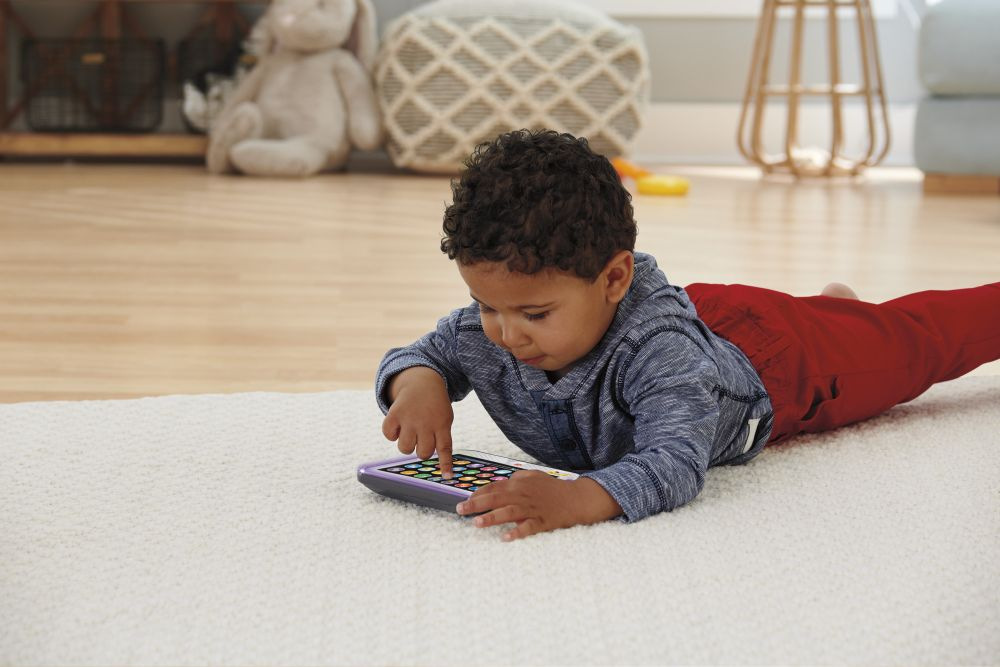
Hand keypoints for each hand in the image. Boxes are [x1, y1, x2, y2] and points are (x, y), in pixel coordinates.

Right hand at [382, 367, 454, 477]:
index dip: (445, 464)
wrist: (423, 383)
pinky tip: (398, 426)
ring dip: (407, 445)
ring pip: (405, 448)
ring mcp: (409, 418)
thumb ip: (442, 438)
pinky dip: (392, 434)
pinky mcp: (394, 414)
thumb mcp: (444, 419)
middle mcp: (425, 422)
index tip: (447, 477)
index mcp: (441, 424)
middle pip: (423, 453)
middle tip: (421, 438)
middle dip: (421, 450)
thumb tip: (441, 467)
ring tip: (410, 432)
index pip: (445, 448)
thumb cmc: (435, 408)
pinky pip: (389, 436)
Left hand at [456, 471, 622, 540]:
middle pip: (497, 498)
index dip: (478, 493)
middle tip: (460, 510)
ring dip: (492, 517)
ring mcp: (533, 509)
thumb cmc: (553, 489)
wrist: (577, 498)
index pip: (494, 487)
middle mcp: (524, 495)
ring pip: (509, 512)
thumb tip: (498, 485)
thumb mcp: (534, 477)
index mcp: (520, 484)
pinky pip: (528, 528)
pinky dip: (517, 532)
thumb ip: (516, 479)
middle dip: (476, 504)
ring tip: (476, 523)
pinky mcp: (543, 521)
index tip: (466, 500)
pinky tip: (505, 537)